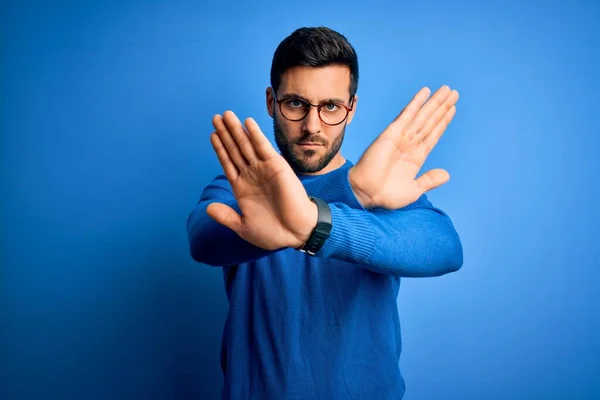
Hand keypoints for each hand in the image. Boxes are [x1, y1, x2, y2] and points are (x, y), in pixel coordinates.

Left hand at [207, 111, 317, 249]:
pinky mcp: (277, 167)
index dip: (220, 148)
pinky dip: (255, 135)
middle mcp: (252, 175)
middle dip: (225, 133)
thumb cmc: (273, 232)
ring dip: (236, 130)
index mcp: (242, 188)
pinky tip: (246, 123)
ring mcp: (264, 169)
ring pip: (246, 145)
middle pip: (235, 150)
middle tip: (216, 117)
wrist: (296, 233)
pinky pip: (263, 148)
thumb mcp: (244, 226)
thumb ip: (226, 216)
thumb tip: (208, 208)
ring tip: (225, 115)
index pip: (228, 163)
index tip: (212, 134)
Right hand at [349, 85, 458, 208]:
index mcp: (416, 157)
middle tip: (454, 92)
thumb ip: (429, 180)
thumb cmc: (386, 195)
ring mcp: (401, 137)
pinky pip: (406, 116)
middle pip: (430, 121)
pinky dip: (416, 103)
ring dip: (434, 102)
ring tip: (447, 90)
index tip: (452, 109)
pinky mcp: (392, 134)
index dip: (443, 121)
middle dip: (442, 107)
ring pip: (422, 116)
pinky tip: (425, 92)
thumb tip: (446, 174)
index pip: (433, 134)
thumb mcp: (414, 190)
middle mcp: (410, 144)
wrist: (367, 195)